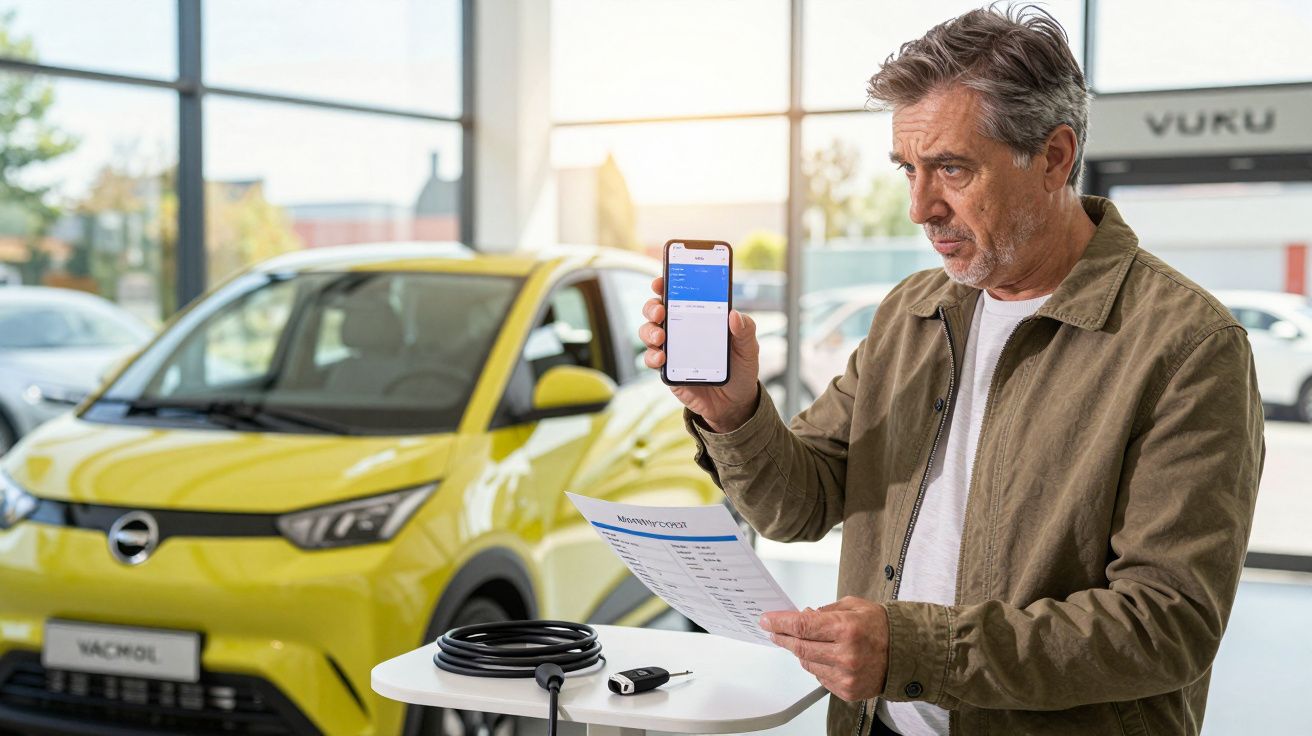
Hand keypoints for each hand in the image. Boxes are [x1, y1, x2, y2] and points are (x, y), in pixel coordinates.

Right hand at [638, 276, 759, 432]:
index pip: (678, 295)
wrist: (735, 403)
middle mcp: (681, 330)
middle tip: (660, 311)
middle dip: (652, 306)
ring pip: (649, 332)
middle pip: (656, 311)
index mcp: (699, 318)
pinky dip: (652, 356)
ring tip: (661, 337)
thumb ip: (745, 330)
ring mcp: (672, 349)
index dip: (666, 285)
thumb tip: (734, 315)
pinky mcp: (667, 370)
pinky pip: (652, 359)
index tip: (662, 281)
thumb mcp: (749, 348)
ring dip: (649, 330)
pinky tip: (662, 357)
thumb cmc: (741, 369)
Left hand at [760, 597, 889, 701]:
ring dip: (801, 651)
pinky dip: (817, 665)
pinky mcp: (847, 690)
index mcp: (847, 628)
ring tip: (809, 641)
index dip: (780, 623)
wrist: (906, 654)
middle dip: (783, 637)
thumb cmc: (881, 627)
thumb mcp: (853, 605)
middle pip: (799, 647)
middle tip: (774, 630)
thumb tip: (801, 616)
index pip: (802, 626)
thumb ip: (824, 611)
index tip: (767, 620)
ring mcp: (846, 675)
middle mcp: (846, 654)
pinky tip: (827, 656)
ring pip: (807, 664)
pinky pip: (819, 677)